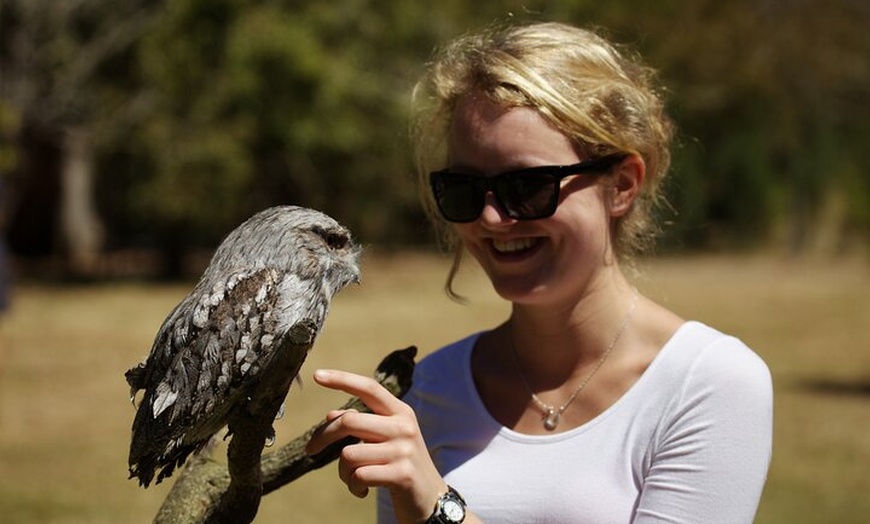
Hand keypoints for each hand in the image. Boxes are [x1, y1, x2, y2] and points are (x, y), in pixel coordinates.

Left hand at [306, 369, 447, 522]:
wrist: (431, 499)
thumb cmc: (401, 465)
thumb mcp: (385, 440)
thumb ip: (362, 425)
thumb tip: (330, 416)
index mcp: (400, 412)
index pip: (369, 388)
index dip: (342, 379)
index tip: (316, 375)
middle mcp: (404, 426)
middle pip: (349, 420)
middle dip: (323, 436)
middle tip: (310, 450)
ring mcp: (404, 450)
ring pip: (349, 454)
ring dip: (343, 472)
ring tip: (353, 479)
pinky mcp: (402, 474)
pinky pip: (358, 476)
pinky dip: (353, 486)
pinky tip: (362, 490)